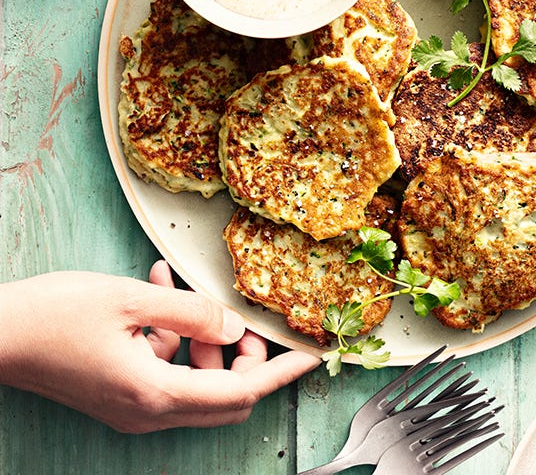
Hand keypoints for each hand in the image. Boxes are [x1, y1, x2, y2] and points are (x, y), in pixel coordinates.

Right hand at [0, 261, 319, 432]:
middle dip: (246, 358)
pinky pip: (165, 368)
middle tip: (242, 318)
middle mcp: (147, 411)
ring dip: (204, 340)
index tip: (311, 356)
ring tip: (184, 294)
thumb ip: (192, 314)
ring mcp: (132, 406)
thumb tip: (235, 328)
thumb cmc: (56, 316)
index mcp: (155, 393)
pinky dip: (172, 335)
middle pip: (225, 396)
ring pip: (197, 382)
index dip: (280, 372)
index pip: (240, 391)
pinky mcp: (119, 393)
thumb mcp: (132, 302)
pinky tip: (158, 291)